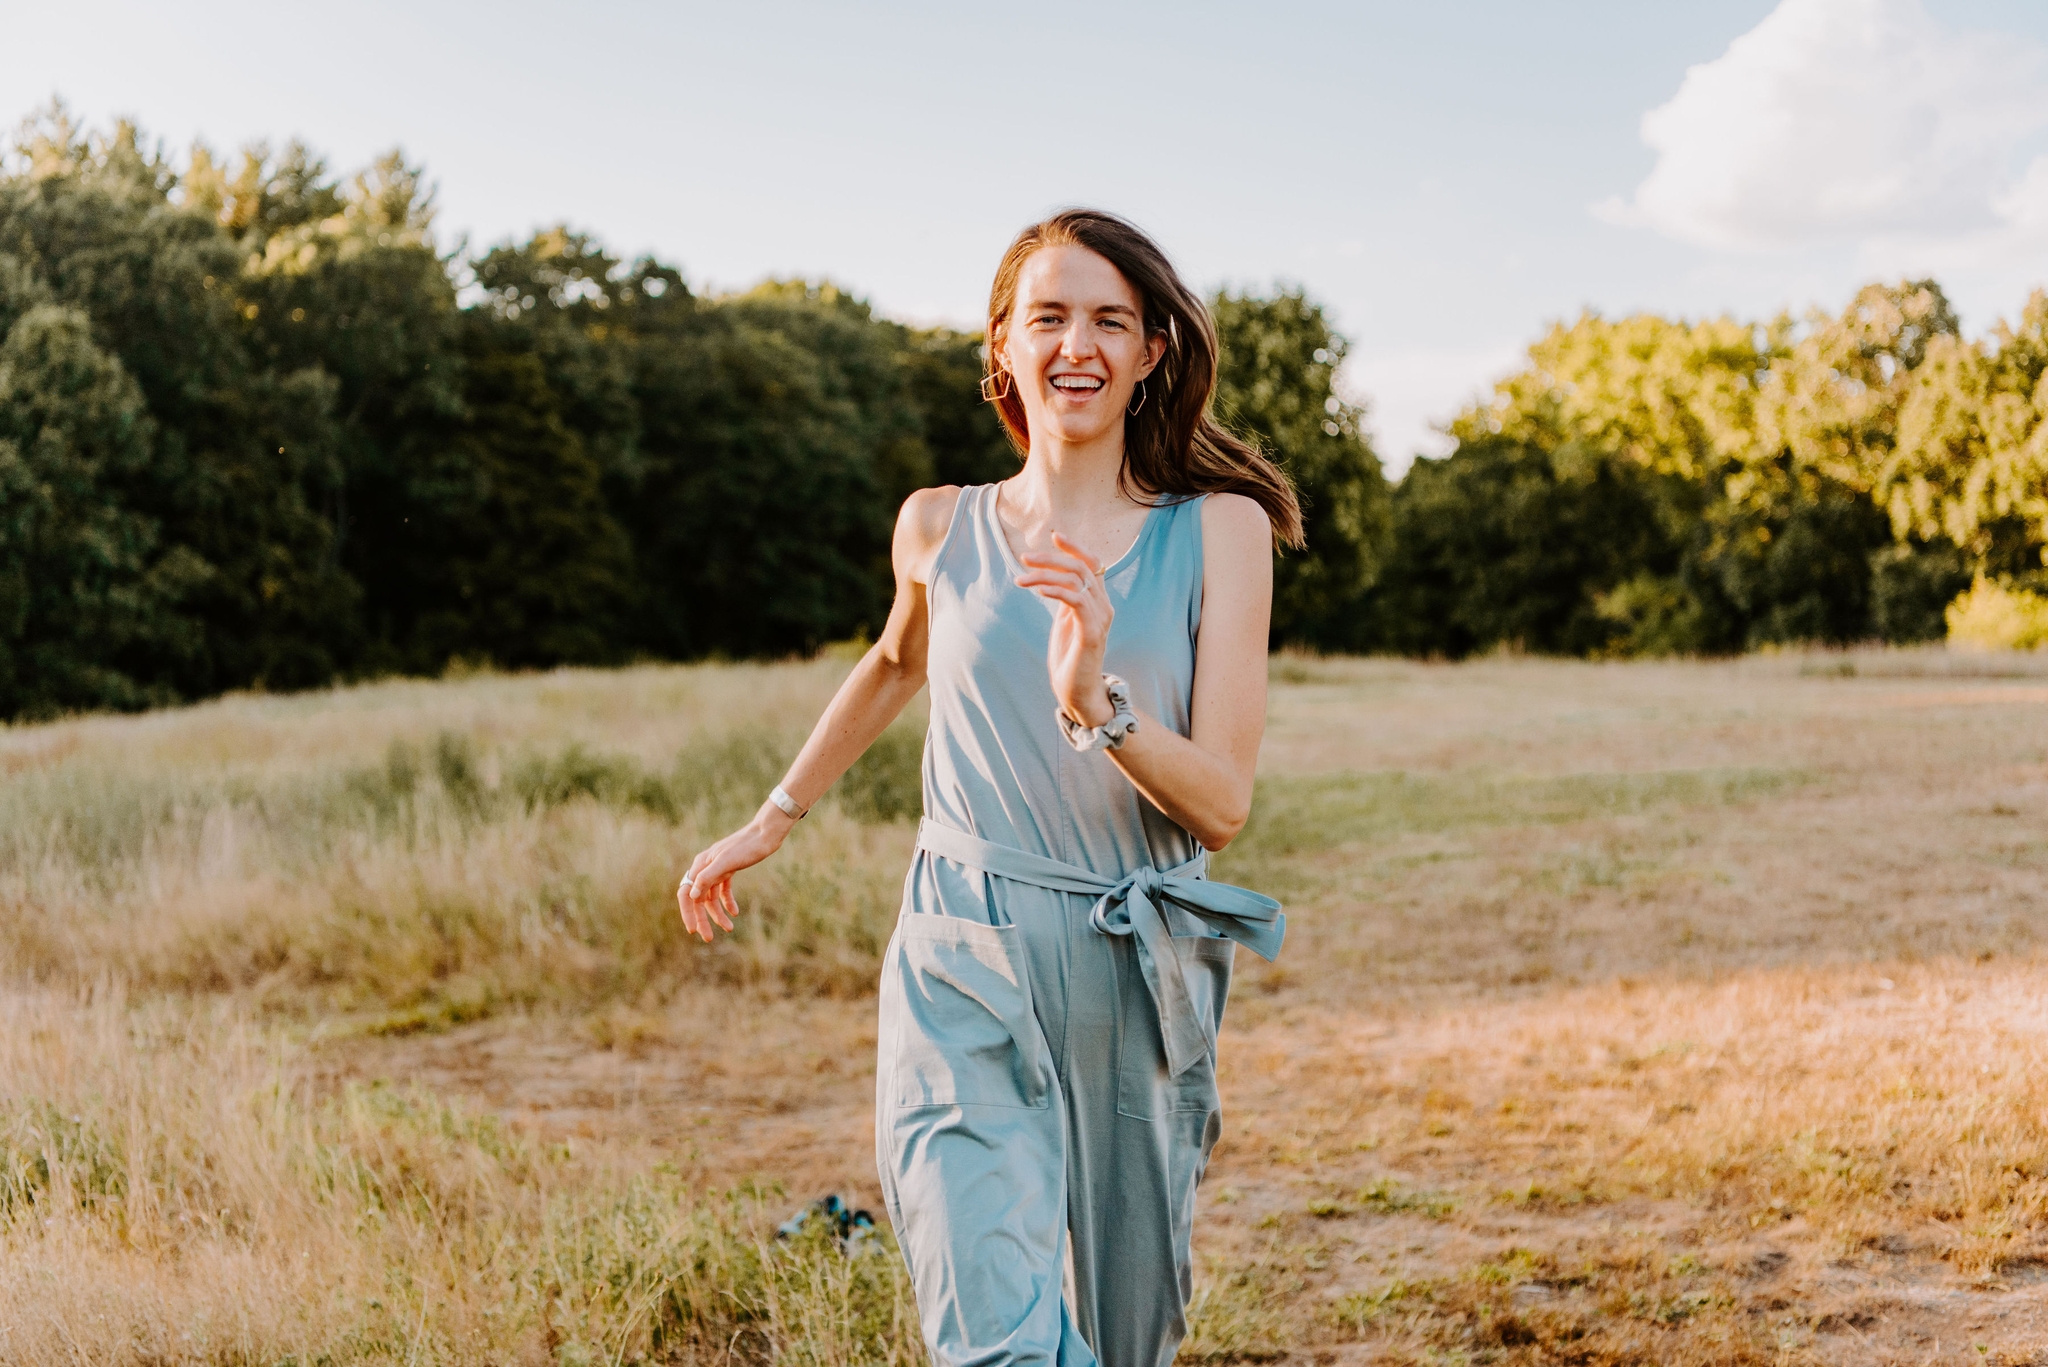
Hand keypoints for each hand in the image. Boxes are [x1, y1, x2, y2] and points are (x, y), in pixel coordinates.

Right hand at [676, 807, 793, 941]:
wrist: (766, 833)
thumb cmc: (747, 846)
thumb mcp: (727, 861)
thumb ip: (708, 876)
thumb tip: (692, 894)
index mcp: (700, 865)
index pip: (686, 893)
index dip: (687, 913)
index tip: (693, 931)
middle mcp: (705, 868)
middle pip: (698, 899)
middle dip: (702, 919)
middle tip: (709, 938)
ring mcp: (717, 869)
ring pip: (711, 897)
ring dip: (718, 914)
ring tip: (729, 928)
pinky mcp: (729, 870)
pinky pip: (723, 891)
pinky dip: (728, 902)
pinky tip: (735, 912)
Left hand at [1015, 530, 1113, 727]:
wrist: (1077, 692)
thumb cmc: (1070, 658)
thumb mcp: (1066, 622)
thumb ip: (1066, 600)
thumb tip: (1053, 579)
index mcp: (1097, 602)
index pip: (1092, 564)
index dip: (1075, 547)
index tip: (1054, 535)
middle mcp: (1104, 607)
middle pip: (1082, 567)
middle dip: (1050, 558)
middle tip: (1024, 558)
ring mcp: (1100, 620)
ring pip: (1076, 581)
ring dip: (1044, 575)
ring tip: (1020, 580)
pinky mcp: (1093, 633)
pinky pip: (1077, 601)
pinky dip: (1057, 591)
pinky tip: (1038, 590)